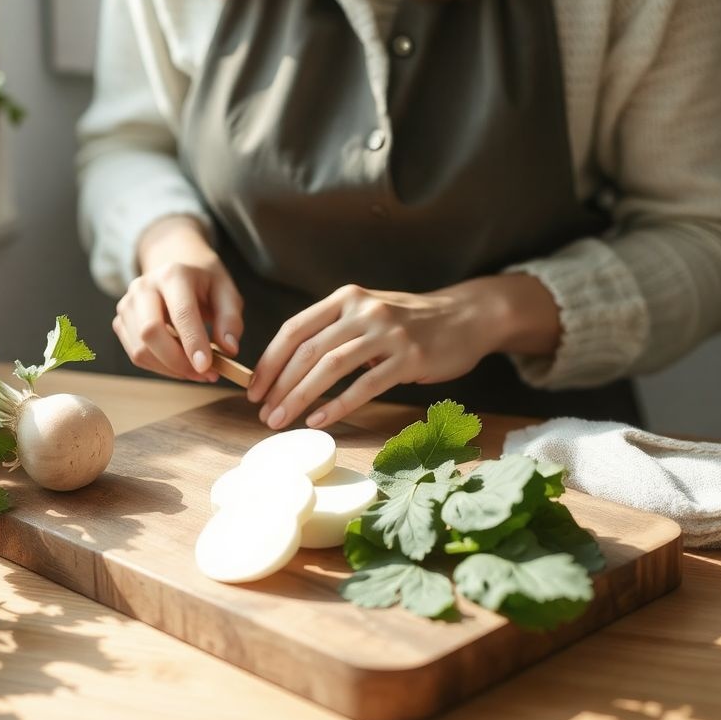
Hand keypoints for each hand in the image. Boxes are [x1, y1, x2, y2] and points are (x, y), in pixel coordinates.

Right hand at [113, 215, 244, 382]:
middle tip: (206, 374)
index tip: (207, 367)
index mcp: (173, 274)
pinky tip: (179, 364)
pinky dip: (159, 367)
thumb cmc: (203, 281)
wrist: (174, 264)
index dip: (193, 343)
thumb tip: (229, 349)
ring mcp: (127, 304)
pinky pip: (136, 355)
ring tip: (196, 371)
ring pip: (141, 349)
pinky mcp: (121, 321)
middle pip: (150, 332)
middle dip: (178, 361)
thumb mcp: (226, 291)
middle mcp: (144, 286)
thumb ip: (230, 319)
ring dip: (170, 369)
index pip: (181, 313)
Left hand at [247, 275, 561, 428]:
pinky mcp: (408, 358)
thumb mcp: (367, 313)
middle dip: (279, 385)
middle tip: (262, 412)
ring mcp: (386, 333)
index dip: (270, 360)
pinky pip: (364, 385)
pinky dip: (337, 405)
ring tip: (281, 420)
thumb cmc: (408, 321)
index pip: (294, 329)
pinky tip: (319, 421)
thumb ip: (333, 330)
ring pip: (330, 367)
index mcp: (345, 299)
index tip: (253, 388)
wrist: (466, 316)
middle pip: (307, 350)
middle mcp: (362, 311)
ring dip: (299, 397)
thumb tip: (287, 368)